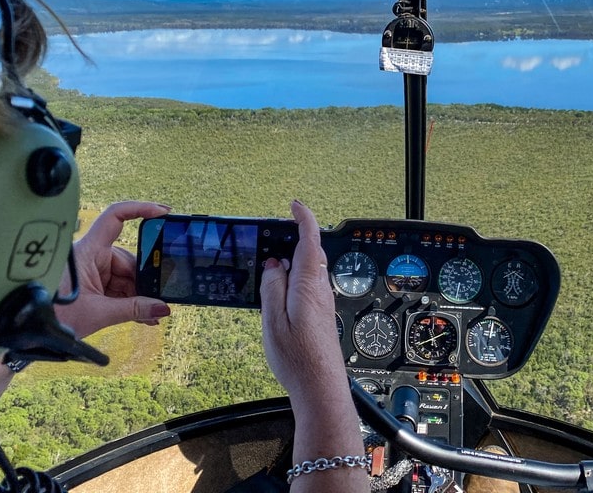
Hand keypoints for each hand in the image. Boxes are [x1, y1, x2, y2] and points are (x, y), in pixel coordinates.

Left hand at [56, 201, 172, 339]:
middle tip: (160, 297)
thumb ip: (134, 310)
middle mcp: (91, 256)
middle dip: (145, 280)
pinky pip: (119, 288)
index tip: (162, 213)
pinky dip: (131, 301)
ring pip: (126, 277)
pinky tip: (144, 315)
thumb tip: (162, 308)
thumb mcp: (99, 314)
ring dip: (140, 296)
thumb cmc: (54, 318)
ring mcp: (93, 270)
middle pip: (129, 258)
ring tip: (151, 315)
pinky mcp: (93, 285)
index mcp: (88, 251)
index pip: (115, 217)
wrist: (32, 333)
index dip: (140, 209)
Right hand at [260, 200, 347, 410]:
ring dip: (293, 260)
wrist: (320, 387)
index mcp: (308, 284)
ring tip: (269, 265)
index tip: (294, 205)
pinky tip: (279, 290)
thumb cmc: (297, 359)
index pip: (310, 240)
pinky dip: (295, 277)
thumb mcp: (273, 321)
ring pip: (309, 270)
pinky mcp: (321, 313)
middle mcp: (320, 289)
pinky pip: (309, 285)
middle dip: (294, 239)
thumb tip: (274, 263)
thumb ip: (272, 287)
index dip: (304, 218)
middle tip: (271, 236)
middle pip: (311, 253)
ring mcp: (323, 301)